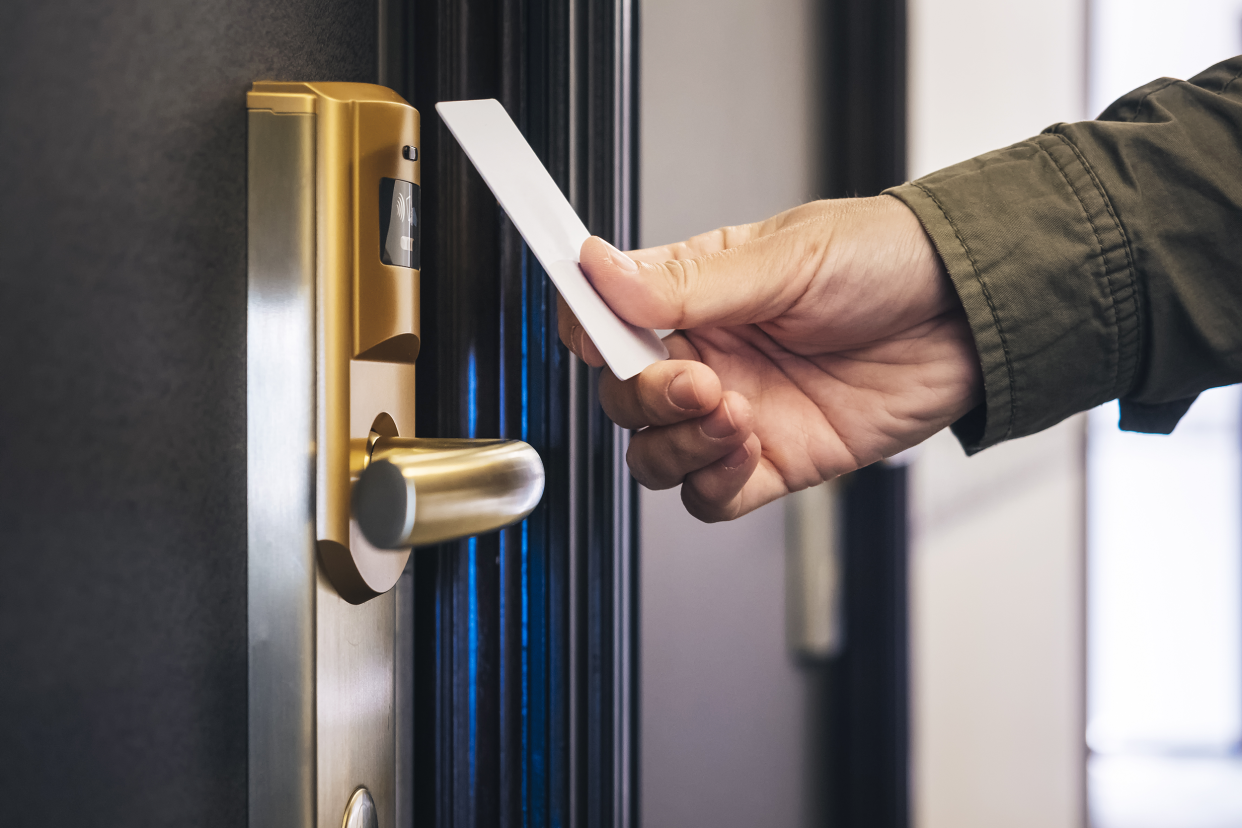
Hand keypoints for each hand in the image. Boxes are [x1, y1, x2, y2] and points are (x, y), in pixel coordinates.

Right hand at [558, 195, 982, 520]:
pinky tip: (749, 448)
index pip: (607, 317)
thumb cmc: (888, 262)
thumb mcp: (786, 257)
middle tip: (698, 379)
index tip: (590, 335)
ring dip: (679, 444)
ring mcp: (737, 413)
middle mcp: (708, 356)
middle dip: (646, 396)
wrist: (971, 316)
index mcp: (696, 293)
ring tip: (735, 413)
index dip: (587, 329)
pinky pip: (710, 497)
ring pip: (655, 456)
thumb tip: (599, 268)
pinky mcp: (775, 462)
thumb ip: (686, 281)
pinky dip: (714, 483)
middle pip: (624, 397)